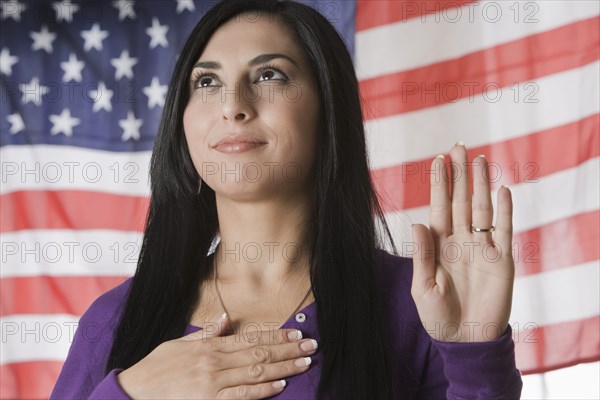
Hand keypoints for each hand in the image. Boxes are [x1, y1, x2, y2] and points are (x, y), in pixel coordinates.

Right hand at [117, 313, 317, 398]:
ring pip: (256, 372)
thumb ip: (206, 334)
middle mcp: (215, 362)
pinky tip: (280, 385)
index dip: (276, 334)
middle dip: (288, 348)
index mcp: (211, 346)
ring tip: (304, 362)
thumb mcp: (179, 344)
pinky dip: (261, 390)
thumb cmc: (157, 368)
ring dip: (283, 367)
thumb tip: (225, 319)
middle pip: (260, 353)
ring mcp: (213, 384)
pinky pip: (241, 396)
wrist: (135, 393)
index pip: (251, 337)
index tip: (295, 331)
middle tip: (310, 344)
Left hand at [410, 143, 514, 341]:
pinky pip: (505, 230)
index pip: (438, 206)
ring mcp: (482, 248)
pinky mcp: (502, 260)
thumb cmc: (438, 317)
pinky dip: (505, 210)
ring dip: (481, 184)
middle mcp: (461, 240)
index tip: (437, 160)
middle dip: (459, 174)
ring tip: (479, 159)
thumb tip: (417, 223)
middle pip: (460, 200)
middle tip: (459, 146)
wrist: (465, 340)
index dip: (439, 184)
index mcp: (439, 245)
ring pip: (483, 208)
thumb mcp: (423, 287)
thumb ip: (422, 255)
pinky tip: (503, 190)